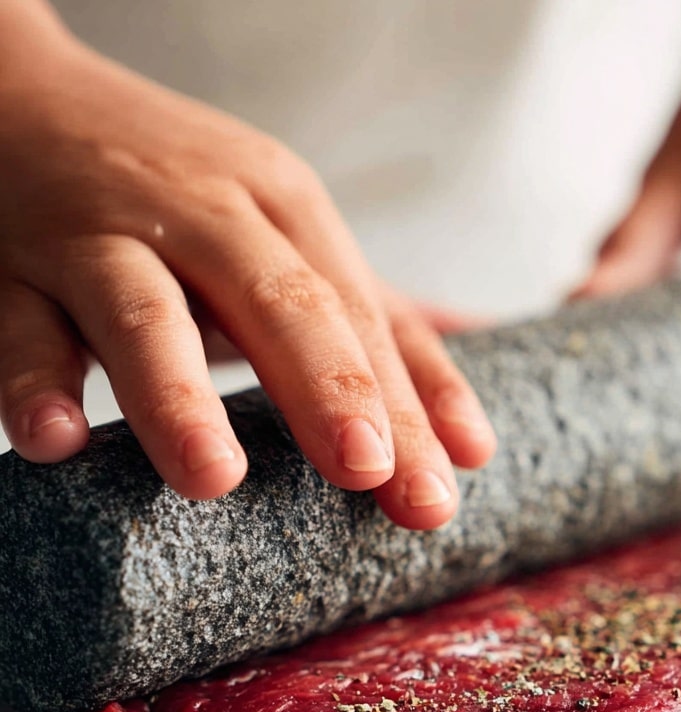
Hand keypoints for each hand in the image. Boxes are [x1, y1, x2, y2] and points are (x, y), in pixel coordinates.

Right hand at [0, 5, 494, 527]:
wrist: (18, 98)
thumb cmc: (179, 199)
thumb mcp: (288, 241)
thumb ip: (379, 332)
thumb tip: (475, 438)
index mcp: (282, 210)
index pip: (361, 315)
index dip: (406, 401)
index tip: (440, 486)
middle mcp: (201, 216)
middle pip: (276, 300)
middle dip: (325, 387)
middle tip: (366, 471)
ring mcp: (100, 237)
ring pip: (142, 313)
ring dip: (178, 396)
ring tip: (214, 478)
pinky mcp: (10, 266)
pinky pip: (18, 328)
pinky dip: (33, 380)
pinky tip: (56, 440)